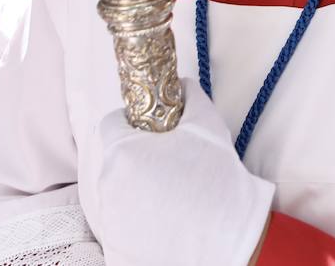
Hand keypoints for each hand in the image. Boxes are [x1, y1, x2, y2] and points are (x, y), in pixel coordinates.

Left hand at [97, 79, 274, 265]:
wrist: (227, 242)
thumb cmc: (217, 181)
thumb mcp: (209, 127)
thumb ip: (191, 98)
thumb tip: (183, 85)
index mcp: (123, 151)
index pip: (112, 123)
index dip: (133, 121)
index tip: (153, 131)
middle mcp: (107, 184)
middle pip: (116, 160)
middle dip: (139, 159)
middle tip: (171, 166)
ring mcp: (109, 221)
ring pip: (118, 193)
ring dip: (138, 190)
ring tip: (173, 198)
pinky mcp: (115, 248)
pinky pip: (122, 226)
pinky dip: (139, 222)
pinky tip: (166, 224)